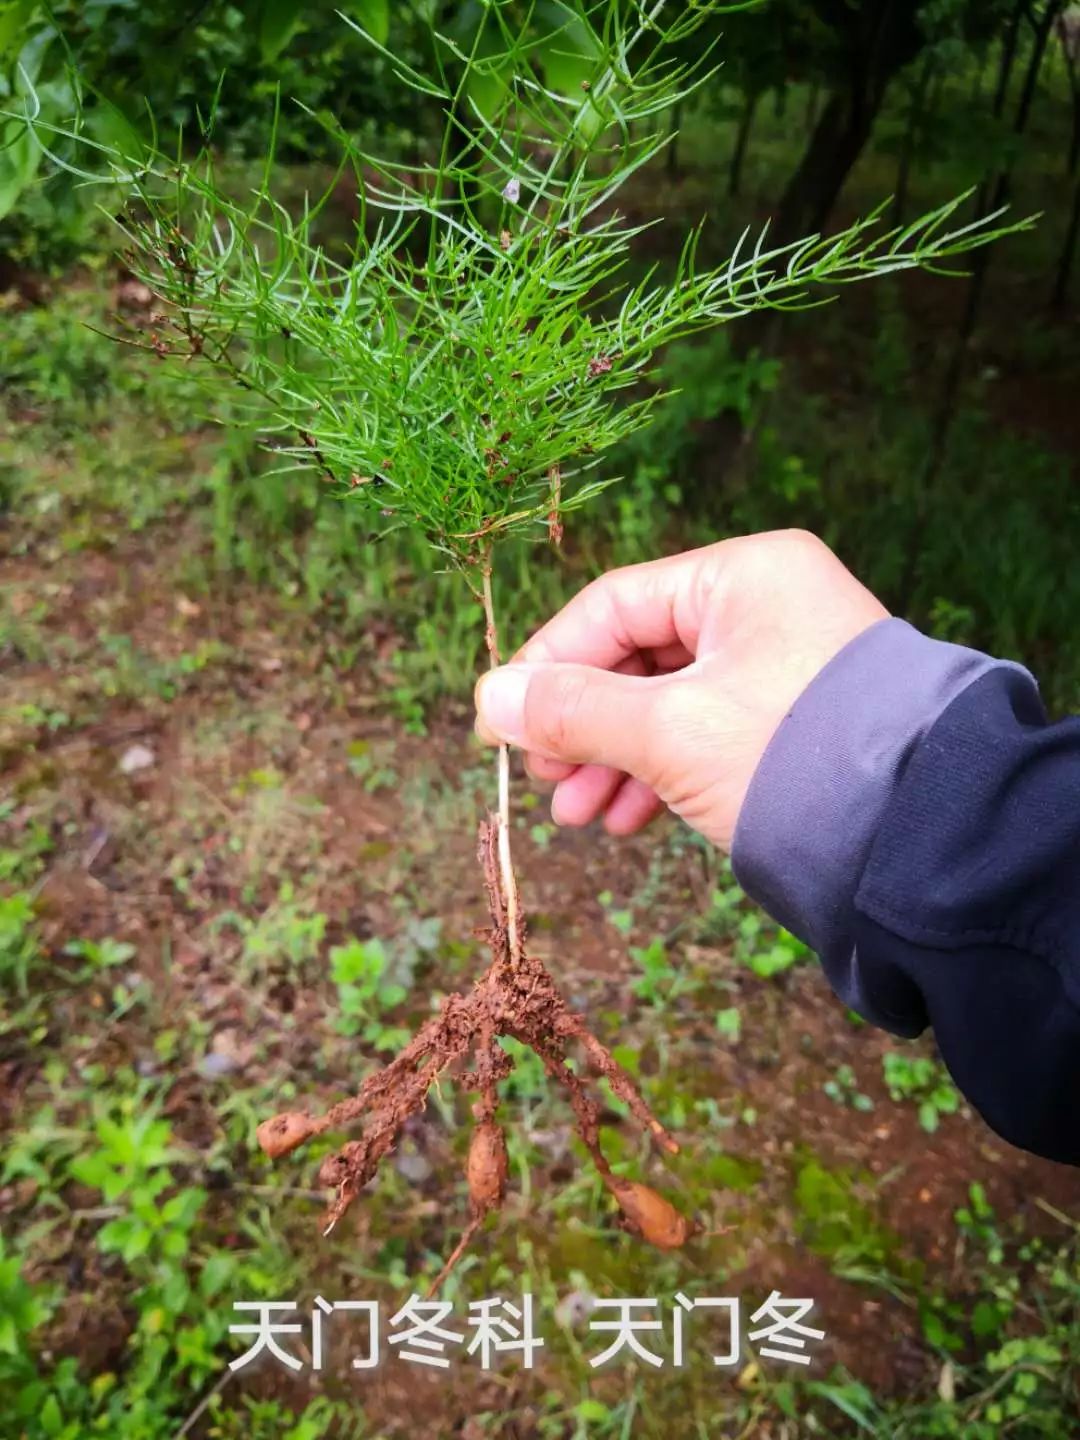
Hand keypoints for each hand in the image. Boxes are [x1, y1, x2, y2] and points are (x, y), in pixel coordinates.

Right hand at [474, 530, 887, 850]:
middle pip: (639, 656)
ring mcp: (785, 665)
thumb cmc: (794, 760)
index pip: (614, 604)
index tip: (502, 721)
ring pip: (670, 703)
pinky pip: (706, 733)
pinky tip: (627, 820)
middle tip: (542, 779)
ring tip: (578, 817)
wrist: (920, 838)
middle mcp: (768, 607)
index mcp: (745, 575)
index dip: (548, 665)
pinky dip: (661, 773)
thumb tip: (488, 698)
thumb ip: (573, 711)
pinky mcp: (795, 721)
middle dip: (584, 727)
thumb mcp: (667, 732)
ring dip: (616, 760)